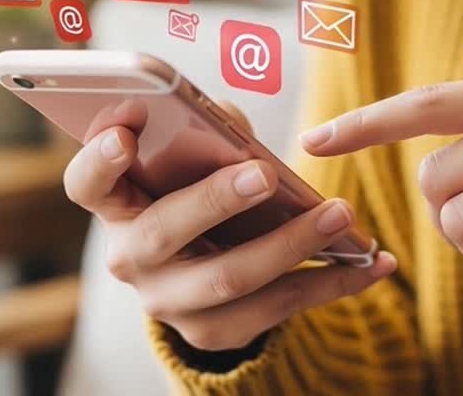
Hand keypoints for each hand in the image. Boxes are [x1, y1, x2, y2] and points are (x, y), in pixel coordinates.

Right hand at [63, 102, 397, 351]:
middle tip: (264, 175)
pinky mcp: (214, 332)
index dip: (100, 159)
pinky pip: (276, 310)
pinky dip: (332, 284)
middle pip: (165, 233)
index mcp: (116, 204)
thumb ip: (206, 130)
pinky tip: (374, 263)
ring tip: (341, 215)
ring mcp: (170, 302)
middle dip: (216, 201)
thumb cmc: (196, 185)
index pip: (87, 183)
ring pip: (230, 279)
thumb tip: (235, 130)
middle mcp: (131, 258)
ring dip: (292, 246)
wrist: (200, 266)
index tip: (126, 133)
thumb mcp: (191, 154)